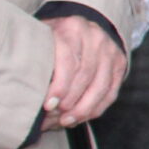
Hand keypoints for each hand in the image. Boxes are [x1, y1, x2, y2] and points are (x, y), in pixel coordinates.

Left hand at [40, 15, 126, 130]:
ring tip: (67, 121)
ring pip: (100, 86)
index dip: (59, 86)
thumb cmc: (52, 39)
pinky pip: (111, 91)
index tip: (48, 105)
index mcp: (72, 28)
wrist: (79, 28)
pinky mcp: (120, 63)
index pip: (68, 61)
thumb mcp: (41, 41)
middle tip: (56, 117)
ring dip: (84, 108)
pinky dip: (97, 108)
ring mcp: (110, 50)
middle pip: (85, 76)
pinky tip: (82, 117)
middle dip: (70, 101)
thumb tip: (29, 97)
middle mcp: (95, 37)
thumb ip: (36, 61)